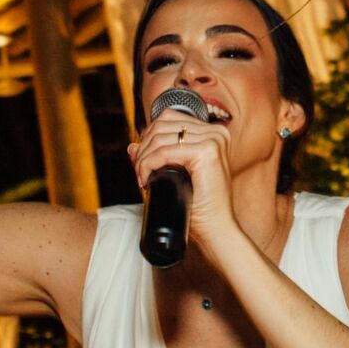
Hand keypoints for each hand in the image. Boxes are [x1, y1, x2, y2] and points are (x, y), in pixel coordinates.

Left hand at [128, 108, 237, 245]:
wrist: (216, 229)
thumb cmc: (199, 207)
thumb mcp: (175, 176)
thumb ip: (155, 158)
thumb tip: (132, 146)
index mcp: (213, 133)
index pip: (169, 118)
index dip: (149, 138)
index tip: (143, 164)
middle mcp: (216, 132)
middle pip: (163, 124)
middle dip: (144, 148)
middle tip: (140, 173)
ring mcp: (213, 140)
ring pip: (160, 137)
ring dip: (144, 158)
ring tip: (143, 178)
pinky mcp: (207, 152)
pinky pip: (164, 151)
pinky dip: (148, 165)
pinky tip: (147, 180)